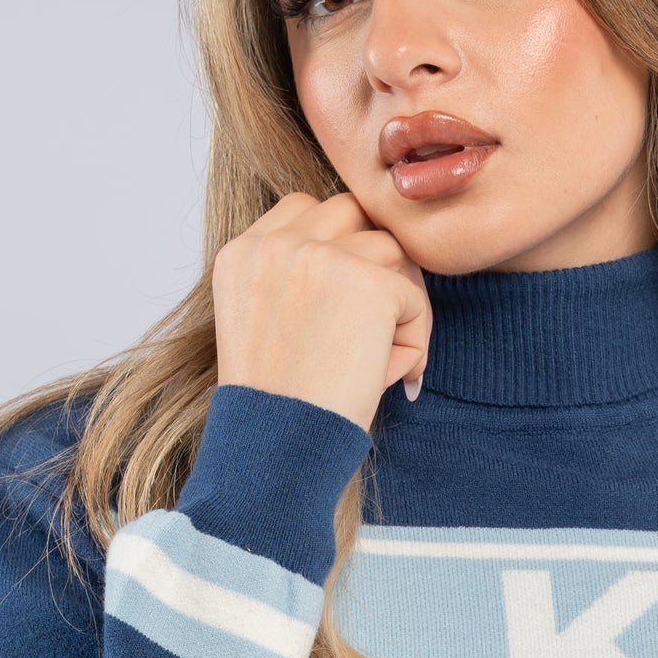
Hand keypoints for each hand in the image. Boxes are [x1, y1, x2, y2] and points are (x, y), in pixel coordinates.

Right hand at [211, 192, 431, 431]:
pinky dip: (414, 338)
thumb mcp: (269, 328)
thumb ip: (302, 282)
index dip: (338, 249)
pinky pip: (413, 296)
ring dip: (400, 301)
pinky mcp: (366, 282)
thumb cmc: (279, 407)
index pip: (305, 210)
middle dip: (375, 260)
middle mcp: (274, 245)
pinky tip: (392, 377)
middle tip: (382, 321)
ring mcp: (319, 257)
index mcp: (242, 254)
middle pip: (352, 213)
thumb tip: (380, 261)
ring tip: (386, 360)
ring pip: (391, 250)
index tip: (346, 303)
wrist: (278, 448)